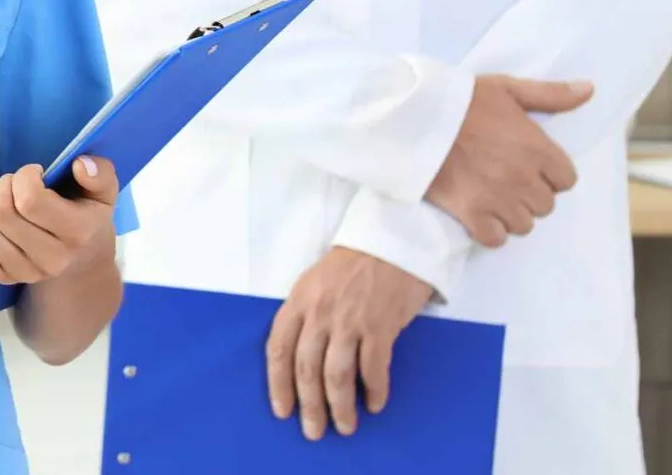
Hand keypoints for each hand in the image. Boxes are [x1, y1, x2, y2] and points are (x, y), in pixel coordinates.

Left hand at [0, 158, 118, 285]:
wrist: (84, 264)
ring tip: (6, 203)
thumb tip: (79, 165)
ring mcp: (26, 273)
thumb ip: (100, 173)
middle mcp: (51, 258)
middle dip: (4, 187)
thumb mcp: (103, 193)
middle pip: (0, 213)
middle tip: (17, 186)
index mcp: (77, 233)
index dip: (24, 176)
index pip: (30, 200)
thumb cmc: (88, 218)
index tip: (35, 173)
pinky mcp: (5, 279)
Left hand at [267, 247, 433, 440]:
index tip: (282, 411)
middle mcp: (320, 313)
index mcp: (298, 301)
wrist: (392, 240)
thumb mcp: (314, 283)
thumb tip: (301, 360)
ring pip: (338, 376)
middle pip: (307, 370)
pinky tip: (376, 404)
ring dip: (341, 407)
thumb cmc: (352, 264)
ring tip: (345, 426)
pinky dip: (375, 391)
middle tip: (313, 431)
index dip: (278, 384)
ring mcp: (350, 320)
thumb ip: (305, 316)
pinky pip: (374, 369)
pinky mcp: (380, 326)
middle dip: (310, 406)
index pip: (278, 349)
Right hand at [425, 74, 590, 246]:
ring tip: (492, 196)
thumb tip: (589, 90)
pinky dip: (490, 230)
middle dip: (530, 194)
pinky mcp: (471, 213)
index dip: (550, 173)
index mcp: (537, 149)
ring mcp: (498, 199)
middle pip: (546, 205)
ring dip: (512, 214)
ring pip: (524, 224)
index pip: (567, 179)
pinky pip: (495, 238)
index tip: (531, 165)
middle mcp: (524, 178)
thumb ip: (550, 94)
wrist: (413, 117)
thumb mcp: (506, 89)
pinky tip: (479, 214)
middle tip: (507, 179)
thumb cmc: (461, 101)